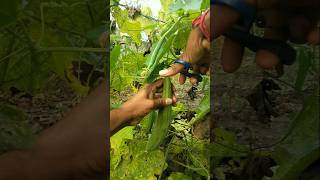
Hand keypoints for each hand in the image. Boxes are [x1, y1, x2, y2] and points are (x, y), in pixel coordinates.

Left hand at [119, 79, 176, 124]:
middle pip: (162, 90)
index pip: (161, 82)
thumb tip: (171, 100)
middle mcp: (150, 92)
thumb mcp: (149, 104)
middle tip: (175, 101)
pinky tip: (168, 108)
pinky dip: (163, 105)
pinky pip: (159, 103)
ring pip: (161, 97)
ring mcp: (150, 99)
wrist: (126, 116)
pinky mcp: (149, 105)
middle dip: (170, 93)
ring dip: (167, 100)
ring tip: (174, 105)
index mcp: (149, 88)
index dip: (169, 85)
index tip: (174, 91)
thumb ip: (160, 102)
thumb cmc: (136, 107)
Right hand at [159, 11, 210, 85]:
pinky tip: (207, 71)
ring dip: (200, 73)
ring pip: (199, 70)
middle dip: (192, 78)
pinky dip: (207, 70)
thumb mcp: (184, 60)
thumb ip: (174, 68)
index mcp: (185, 59)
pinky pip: (207, 67)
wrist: (206, 37)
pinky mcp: (208, 58)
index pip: (182, 70)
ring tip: (202, 72)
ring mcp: (200, 59)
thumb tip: (161, 73)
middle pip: (191, 71)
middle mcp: (192, 60)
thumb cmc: (194, 47)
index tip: (182, 82)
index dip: (182, 76)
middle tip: (194, 82)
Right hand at [160, 0, 319, 84]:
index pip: (238, 19)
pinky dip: (313, 36)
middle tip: (266, 64)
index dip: (231, 43)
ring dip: (293, 40)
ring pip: (289, 35)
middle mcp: (278, 0)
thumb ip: (231, 8)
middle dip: (265, 49)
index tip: (228, 67)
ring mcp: (301, 8)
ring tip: (306, 35)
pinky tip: (318, 34)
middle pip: (263, 31)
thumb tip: (207, 28)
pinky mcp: (319, 16)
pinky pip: (311, 33)